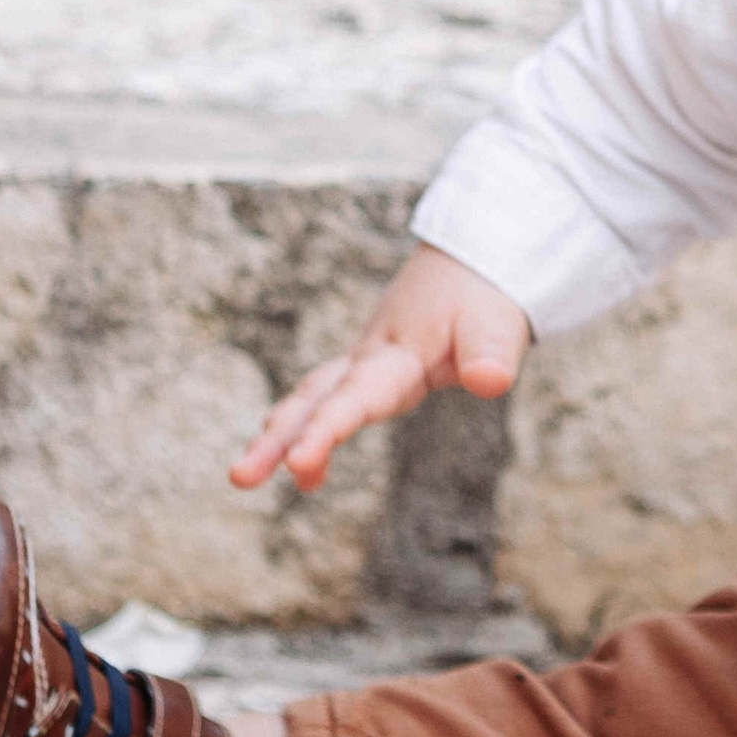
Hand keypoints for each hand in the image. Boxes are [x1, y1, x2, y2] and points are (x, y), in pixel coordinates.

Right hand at [230, 243, 530, 495]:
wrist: (473, 258)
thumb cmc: (484, 296)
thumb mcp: (497, 323)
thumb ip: (491, 353)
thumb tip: (490, 381)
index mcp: (397, 352)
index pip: (354, 397)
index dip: (325, 431)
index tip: (297, 464)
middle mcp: (370, 355)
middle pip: (313, 397)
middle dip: (276, 439)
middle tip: (238, 478)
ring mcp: (365, 359)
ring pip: (312, 396)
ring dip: (278, 434)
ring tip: (243, 476)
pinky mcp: (369, 366)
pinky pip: (328, 396)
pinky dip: (306, 424)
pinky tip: (303, 468)